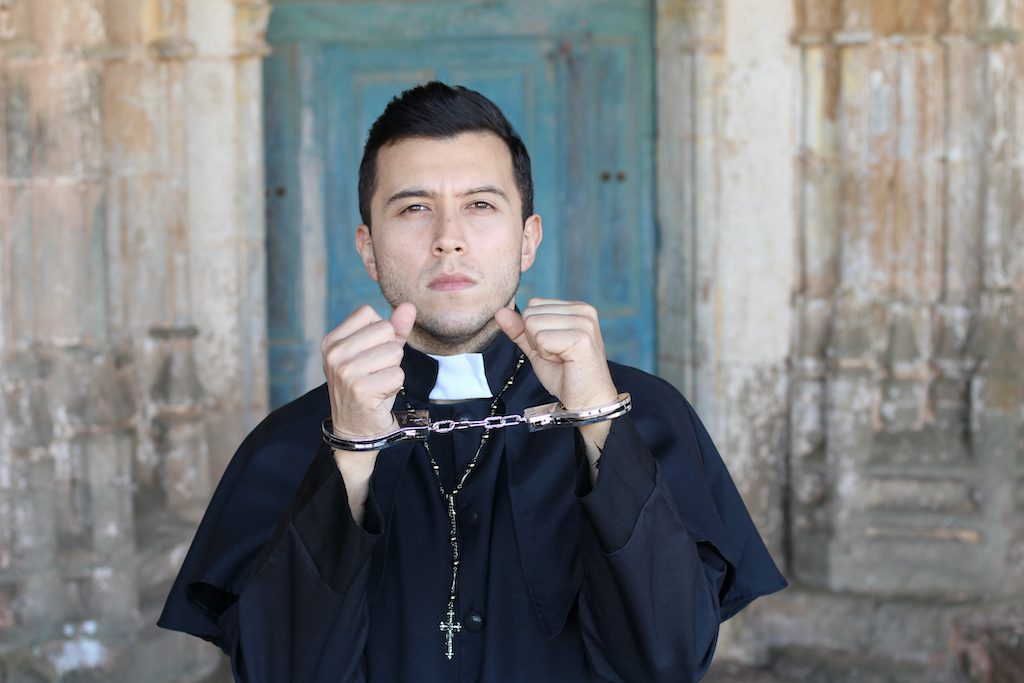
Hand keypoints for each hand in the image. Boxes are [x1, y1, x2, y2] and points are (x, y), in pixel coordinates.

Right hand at [321, 303, 416, 438]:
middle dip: (390, 352)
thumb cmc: (368, 386)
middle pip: (385, 330)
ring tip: (378, 383)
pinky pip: (398, 374)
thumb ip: (394, 328)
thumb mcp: (377, 353)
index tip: (370, 355)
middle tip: (375, 372)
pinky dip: (395, 386)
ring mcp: (345, 372)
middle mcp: (334, 354)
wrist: (357, 429)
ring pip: (394, 352)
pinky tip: (381, 395)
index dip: (380, 333)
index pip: (369, 313)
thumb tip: (409, 306)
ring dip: (394, 369)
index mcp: (332, 341)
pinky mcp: (361, 390)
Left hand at [495, 298, 616, 410]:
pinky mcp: (581, 338)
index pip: (533, 305)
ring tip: (561, 358)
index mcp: (576, 308)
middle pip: (531, 313)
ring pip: (533, 324)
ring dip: (541, 348)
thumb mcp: (537, 348)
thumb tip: (500, 311)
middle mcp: (583, 310)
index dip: (534, 331)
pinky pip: (542, 339)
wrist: (586, 400)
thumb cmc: (566, 375)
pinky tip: (564, 362)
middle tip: (558, 355)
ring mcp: (584, 323)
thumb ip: (520, 329)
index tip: (554, 347)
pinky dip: (546, 355)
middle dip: (535, 339)